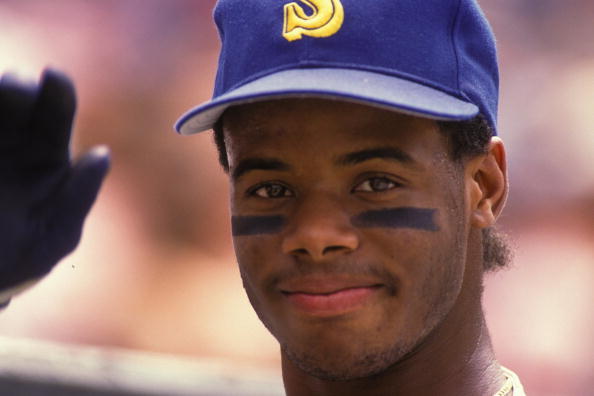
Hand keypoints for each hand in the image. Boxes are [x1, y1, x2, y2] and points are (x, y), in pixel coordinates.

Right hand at [0, 69, 109, 300]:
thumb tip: (103, 154)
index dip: (59, 94)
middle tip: (14, 86)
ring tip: (1, 88)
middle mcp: (12, 145)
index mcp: (46, 160)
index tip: (54, 76)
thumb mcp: (52, 237)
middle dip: (17, 89)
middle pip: (16, 102)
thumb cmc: (13, 264)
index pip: (55, 118)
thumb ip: (78, 197)